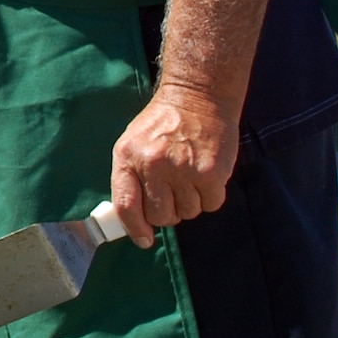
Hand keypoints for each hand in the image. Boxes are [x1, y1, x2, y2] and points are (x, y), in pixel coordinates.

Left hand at [107, 83, 240, 248]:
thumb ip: (129, 178)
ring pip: (187, 213)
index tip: (143, 240)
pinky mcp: (211, 172)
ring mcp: (183, 169)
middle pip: (160, 216)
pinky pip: (211, 204)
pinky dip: (209, 197)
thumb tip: (132, 219)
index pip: (126, 205)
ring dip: (189, 203)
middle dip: (167, 213)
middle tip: (173, 195)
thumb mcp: (132, 144)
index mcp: (128, 157)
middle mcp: (153, 165)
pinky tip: (205, 177)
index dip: (134, 229)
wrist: (197, 97)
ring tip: (189, 179)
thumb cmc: (163, 125)